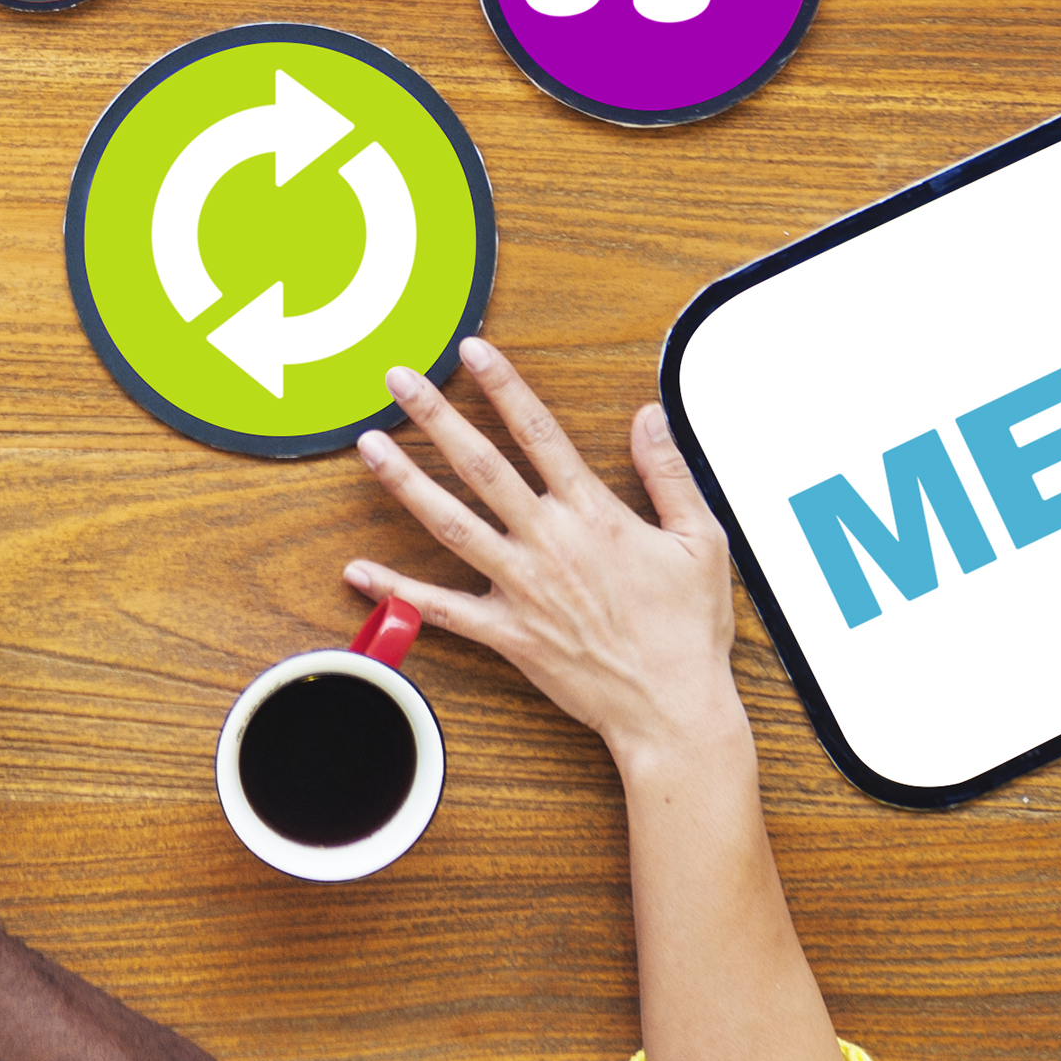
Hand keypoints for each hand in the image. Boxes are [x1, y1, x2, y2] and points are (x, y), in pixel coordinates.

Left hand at [342, 342, 743, 768]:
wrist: (672, 708)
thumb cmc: (687, 630)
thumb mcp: (701, 541)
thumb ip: (669, 473)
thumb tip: (649, 416)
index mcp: (594, 517)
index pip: (541, 434)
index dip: (504, 388)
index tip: (474, 353)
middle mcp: (550, 544)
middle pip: (482, 467)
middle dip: (438, 418)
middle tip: (400, 381)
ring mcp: (523, 589)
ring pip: (452, 525)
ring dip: (407, 484)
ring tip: (370, 448)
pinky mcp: (508, 634)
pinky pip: (442, 610)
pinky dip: (398, 591)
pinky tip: (359, 570)